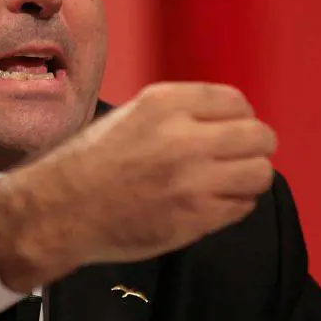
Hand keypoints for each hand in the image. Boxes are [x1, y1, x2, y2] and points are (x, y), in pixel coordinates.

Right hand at [0, 82, 276, 291]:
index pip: (237, 102)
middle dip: (252, 147)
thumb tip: (229, 121)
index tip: (230, 131)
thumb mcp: (133, 115)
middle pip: (259, 136)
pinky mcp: (196, 217)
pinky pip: (243, 206)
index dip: (239, 118)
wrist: (61, 208)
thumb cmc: (91, 160)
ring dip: (247, 178)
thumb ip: (181, 112)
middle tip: (236, 159)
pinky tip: (209, 204)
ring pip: (260, 173)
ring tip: (226, 183)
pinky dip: (232, 205)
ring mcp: (194, 179)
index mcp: (167, 103)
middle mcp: (185, 136)